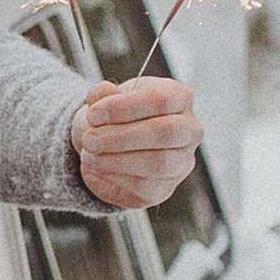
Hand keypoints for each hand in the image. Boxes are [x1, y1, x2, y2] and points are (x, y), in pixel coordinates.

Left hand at [70, 78, 202, 208]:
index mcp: (179, 98)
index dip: (125, 108)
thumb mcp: (106, 99)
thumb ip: (103, 94)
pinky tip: (97, 168)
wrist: (106, 145)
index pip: (162, 100)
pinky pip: (145, 187)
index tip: (93, 114)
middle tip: (90, 139)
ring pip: (159, 163)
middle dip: (122, 137)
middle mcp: (189, 130)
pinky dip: (115, 177)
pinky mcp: (165, 188)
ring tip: (89, 154)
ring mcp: (181, 162)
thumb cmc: (114, 117)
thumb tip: (101, 91)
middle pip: (167, 132)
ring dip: (117, 160)